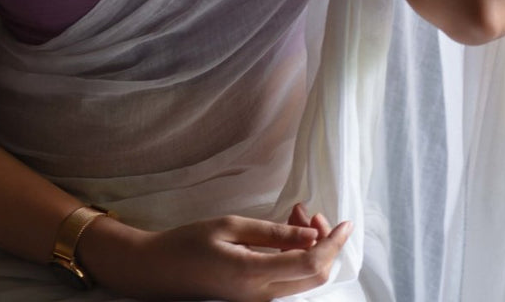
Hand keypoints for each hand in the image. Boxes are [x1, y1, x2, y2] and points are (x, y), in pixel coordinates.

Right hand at [77, 208, 352, 301]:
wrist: (159, 272)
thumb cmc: (188, 243)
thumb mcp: (229, 226)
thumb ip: (272, 233)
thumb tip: (308, 234)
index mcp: (254, 276)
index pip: (311, 264)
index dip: (333, 243)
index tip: (345, 222)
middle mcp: (262, 297)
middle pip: (314, 277)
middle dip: (323, 243)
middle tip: (307, 211)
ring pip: (303, 280)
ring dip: (309, 248)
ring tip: (293, 215)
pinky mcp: (254, 299)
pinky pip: (287, 280)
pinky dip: (295, 257)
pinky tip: (285, 234)